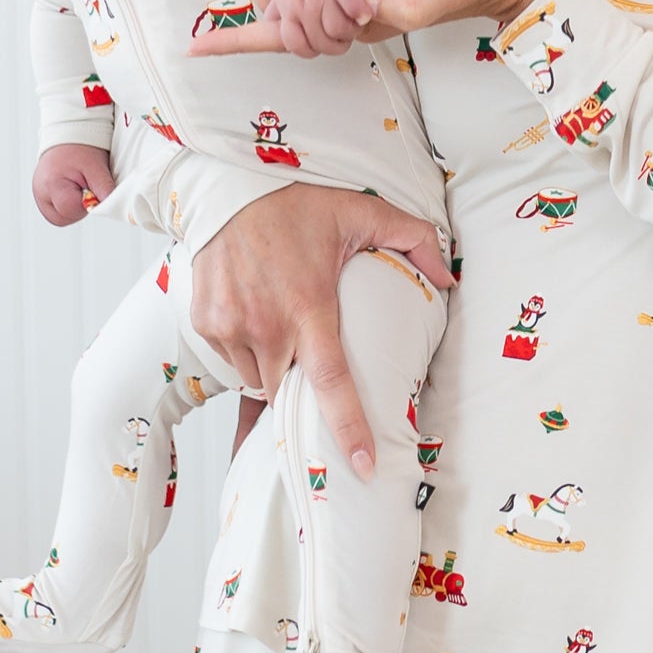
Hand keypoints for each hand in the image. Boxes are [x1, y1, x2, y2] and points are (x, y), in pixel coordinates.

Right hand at [31, 142, 115, 225]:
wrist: (68, 136)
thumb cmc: (80, 148)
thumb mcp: (96, 166)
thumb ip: (104, 188)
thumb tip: (111, 207)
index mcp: (51, 185)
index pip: (72, 210)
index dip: (88, 203)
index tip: (93, 188)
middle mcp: (41, 193)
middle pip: (64, 218)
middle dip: (80, 208)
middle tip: (86, 187)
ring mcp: (40, 197)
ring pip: (61, 217)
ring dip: (75, 208)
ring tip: (79, 187)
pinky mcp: (42, 198)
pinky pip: (58, 212)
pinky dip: (69, 206)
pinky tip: (74, 191)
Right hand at [190, 182, 453, 473]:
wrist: (228, 187)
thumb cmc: (297, 203)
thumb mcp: (362, 212)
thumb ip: (413, 241)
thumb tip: (448, 278)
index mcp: (309, 307)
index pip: (331, 381)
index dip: (349, 428)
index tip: (364, 464)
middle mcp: (266, 325)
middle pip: (288, 389)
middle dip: (302, 388)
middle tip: (311, 355)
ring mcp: (229, 327)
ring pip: (256, 380)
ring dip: (273, 369)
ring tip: (283, 328)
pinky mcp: (205, 324)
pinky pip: (229, 361)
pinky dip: (245, 351)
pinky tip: (255, 315)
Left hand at [268, 0, 375, 57]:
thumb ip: (277, 10)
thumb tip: (270, 25)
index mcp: (286, 3)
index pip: (291, 42)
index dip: (307, 49)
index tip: (295, 45)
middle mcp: (301, 0)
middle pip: (317, 42)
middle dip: (333, 44)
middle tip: (340, 34)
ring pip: (335, 30)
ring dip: (350, 30)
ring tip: (351, 20)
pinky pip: (351, 8)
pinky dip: (360, 13)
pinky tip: (363, 14)